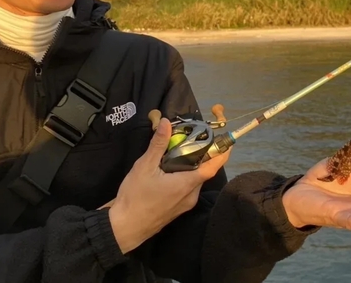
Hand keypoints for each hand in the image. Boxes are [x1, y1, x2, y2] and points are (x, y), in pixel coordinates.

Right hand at [107, 118, 229, 252]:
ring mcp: (184, 204)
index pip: (212, 167)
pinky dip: (184, 175)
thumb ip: (158, 144)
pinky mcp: (177, 209)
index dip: (221, 153)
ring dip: (191, 165)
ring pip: (194, 180)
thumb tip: (167, 122)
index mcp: (187, 184)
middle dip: (201, 155)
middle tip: (194, 138)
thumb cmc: (136, 197)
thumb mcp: (145, 166)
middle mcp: (191, 195)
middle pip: (203, 171)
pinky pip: (187, 188)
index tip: (226, 140)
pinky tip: (170, 168)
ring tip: (180, 149)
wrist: (124, 228)